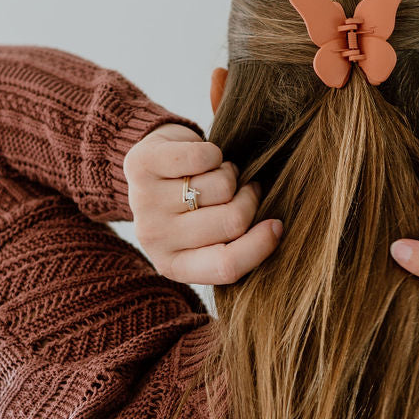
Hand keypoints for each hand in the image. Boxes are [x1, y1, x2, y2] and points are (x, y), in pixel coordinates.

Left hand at [122, 123, 282, 284]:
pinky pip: (203, 157)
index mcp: (175, 266)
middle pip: (233, 221)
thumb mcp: (210, 237)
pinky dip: (213, 153)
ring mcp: (144, 203)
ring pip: (221, 186)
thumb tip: (275, 230)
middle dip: (249, 199)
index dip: (261, 245)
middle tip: (241, 190)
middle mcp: (155, 239)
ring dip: (229, 174)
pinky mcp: (141, 166)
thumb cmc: (193, 206)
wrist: (153, 167)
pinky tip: (201, 160)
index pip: (227, 266)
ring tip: (215, 175)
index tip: (277, 225)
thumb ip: (237, 243)